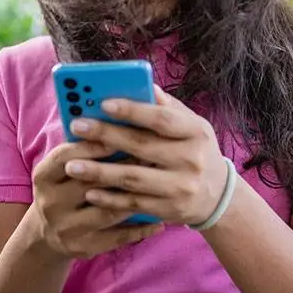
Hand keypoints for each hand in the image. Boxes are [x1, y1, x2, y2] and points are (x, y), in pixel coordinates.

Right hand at [30, 140, 165, 258]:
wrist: (48, 232)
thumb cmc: (68, 186)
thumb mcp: (67, 166)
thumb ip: (87, 145)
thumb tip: (122, 119)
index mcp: (44, 176)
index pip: (67, 156)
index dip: (94, 144)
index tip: (123, 131)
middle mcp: (51, 202)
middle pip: (91, 183)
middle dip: (124, 168)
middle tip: (154, 156)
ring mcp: (66, 227)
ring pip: (108, 211)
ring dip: (136, 197)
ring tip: (161, 184)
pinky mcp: (83, 247)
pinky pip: (117, 237)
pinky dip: (140, 229)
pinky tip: (159, 221)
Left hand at [63, 86, 231, 226]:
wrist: (218, 195)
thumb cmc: (196, 151)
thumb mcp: (192, 126)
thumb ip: (167, 107)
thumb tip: (142, 83)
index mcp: (196, 132)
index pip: (162, 119)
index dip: (133, 111)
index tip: (103, 103)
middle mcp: (192, 159)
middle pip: (142, 146)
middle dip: (106, 136)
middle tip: (77, 126)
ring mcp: (181, 187)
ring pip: (134, 178)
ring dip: (100, 171)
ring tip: (73, 165)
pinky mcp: (170, 209)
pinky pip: (134, 204)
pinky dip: (110, 198)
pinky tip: (90, 191)